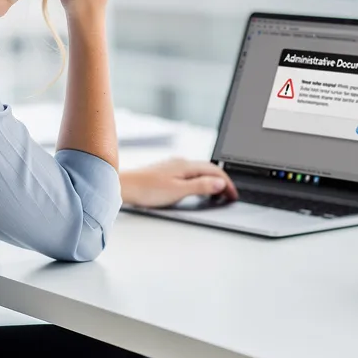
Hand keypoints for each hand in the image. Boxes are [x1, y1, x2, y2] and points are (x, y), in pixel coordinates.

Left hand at [120, 159, 239, 207]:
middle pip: (209, 169)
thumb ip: (200, 186)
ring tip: (217, 193)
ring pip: (199, 170)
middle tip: (229, 195)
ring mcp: (172, 166)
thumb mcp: (178, 190)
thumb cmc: (147, 189)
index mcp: (186, 165)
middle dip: (222, 181)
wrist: (124, 186)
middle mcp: (180, 162)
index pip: (215, 171)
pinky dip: (200, 180)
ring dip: (211, 180)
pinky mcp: (166, 171)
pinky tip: (196, 188)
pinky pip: (190, 173)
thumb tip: (219, 183)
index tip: (233, 195)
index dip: (227, 183)